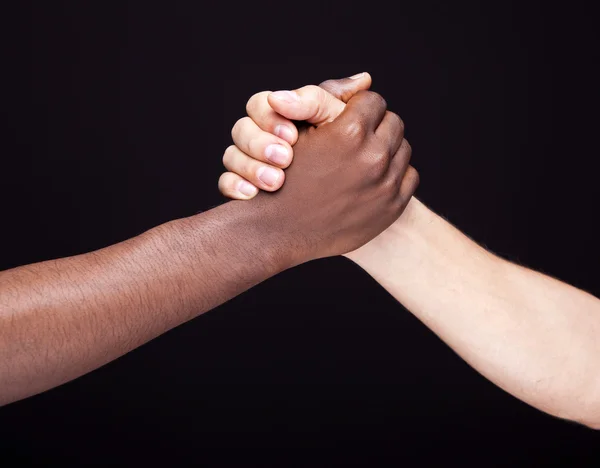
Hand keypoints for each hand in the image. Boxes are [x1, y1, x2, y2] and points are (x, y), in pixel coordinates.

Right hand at [219, 73, 373, 197]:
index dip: (272, 116)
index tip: (293, 134)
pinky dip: (235, 187)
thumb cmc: (337, 160)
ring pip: (230, 156)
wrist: (329, 212)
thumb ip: (340, 103)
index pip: (261, 104)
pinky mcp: (243, 191)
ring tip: (275, 182)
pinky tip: (252, 195)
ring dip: (251, 166)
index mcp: (278, 117)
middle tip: (285, 158)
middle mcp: (259, 138)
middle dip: (260, 143)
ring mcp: (249, 165)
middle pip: (241, 128)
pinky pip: (225, 184)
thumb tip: (365, 80)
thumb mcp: (339, 128)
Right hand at [239, 87, 418, 264]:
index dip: (358, 108)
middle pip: (393, 123)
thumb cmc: (284, 176)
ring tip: (363, 159)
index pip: (372, 101)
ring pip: (403, 149)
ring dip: (387, 150)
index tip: (347, 119)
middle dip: (376, 127)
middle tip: (356, 139)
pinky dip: (394, 175)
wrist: (281, 229)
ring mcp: (385, 185)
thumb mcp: (298, 130)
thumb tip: (366, 78)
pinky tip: (372, 179)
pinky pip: (409, 176)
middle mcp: (373, 158)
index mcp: (350, 132)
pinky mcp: (392, 207)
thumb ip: (329, 98)